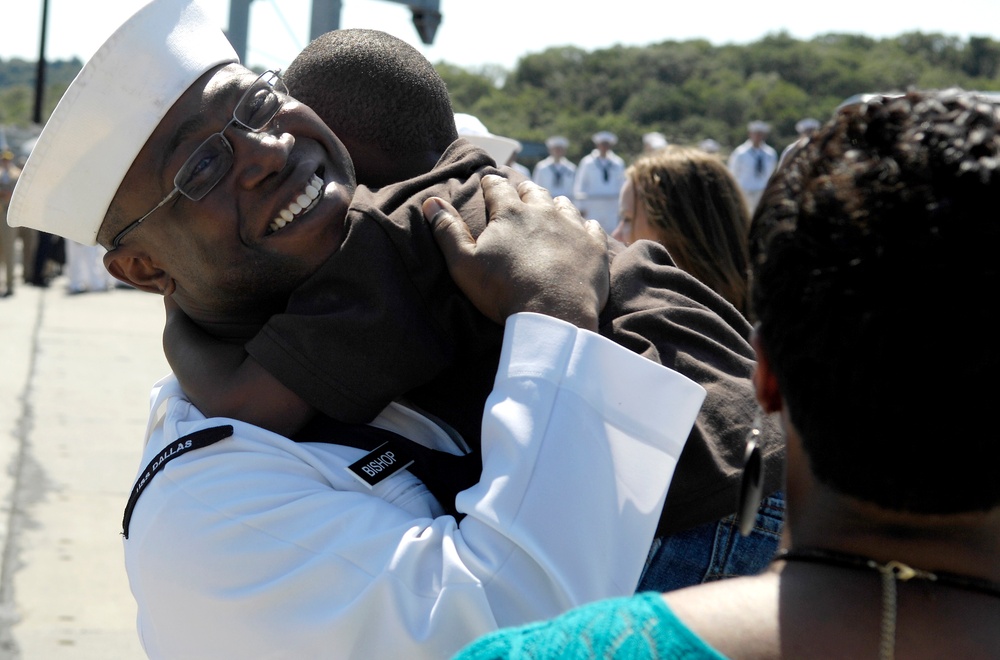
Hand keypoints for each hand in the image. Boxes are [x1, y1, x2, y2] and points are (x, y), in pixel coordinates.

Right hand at [423, 175, 608, 330]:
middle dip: (524, 189)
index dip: (491, 182)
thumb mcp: (464, 264)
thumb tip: (431, 202)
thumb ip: (447, 231)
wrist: (554, 313)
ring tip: (551, 207)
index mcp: (510, 213)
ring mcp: (572, 227)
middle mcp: (543, 211)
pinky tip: (583, 229)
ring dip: (554, 204)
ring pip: (563, 205)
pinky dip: (585, 225)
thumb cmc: (503, 291)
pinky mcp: (594, 246)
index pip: (498, 187)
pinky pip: (592, 226)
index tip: (488, 178)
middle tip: (521, 190)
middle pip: (533, 191)